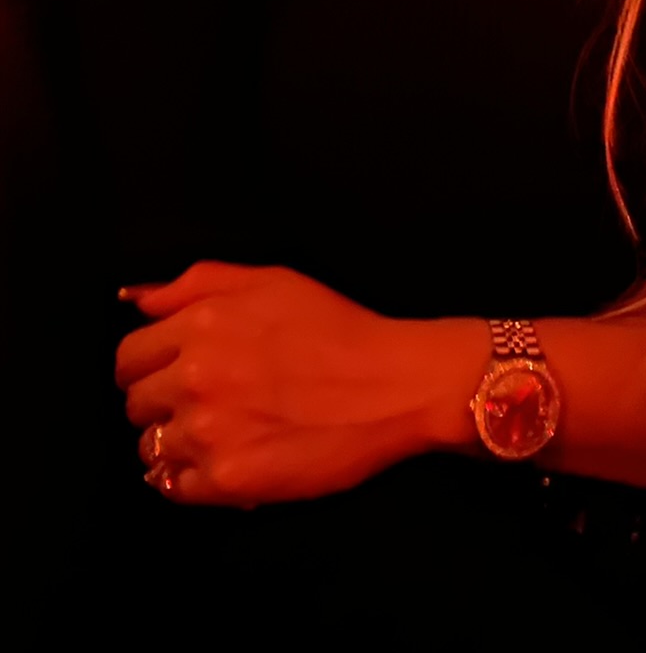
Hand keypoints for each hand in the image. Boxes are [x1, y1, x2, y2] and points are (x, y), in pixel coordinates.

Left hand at [118, 261, 479, 506]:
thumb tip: (135, 298)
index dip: (151, 363)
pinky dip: (195, 477)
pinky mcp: (227, 480)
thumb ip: (197, 282)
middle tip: (211, 398)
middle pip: (134, 404)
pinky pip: (176, 488)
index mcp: (202, 325)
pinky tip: (230, 456)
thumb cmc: (338, 328)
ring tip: (225, 430)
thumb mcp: (272, 281)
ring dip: (178, 441)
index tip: (179, 369)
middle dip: (164, 401)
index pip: (129, 357)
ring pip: (151, 449)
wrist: (394, 384)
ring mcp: (208, 433)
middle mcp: (195, 378)